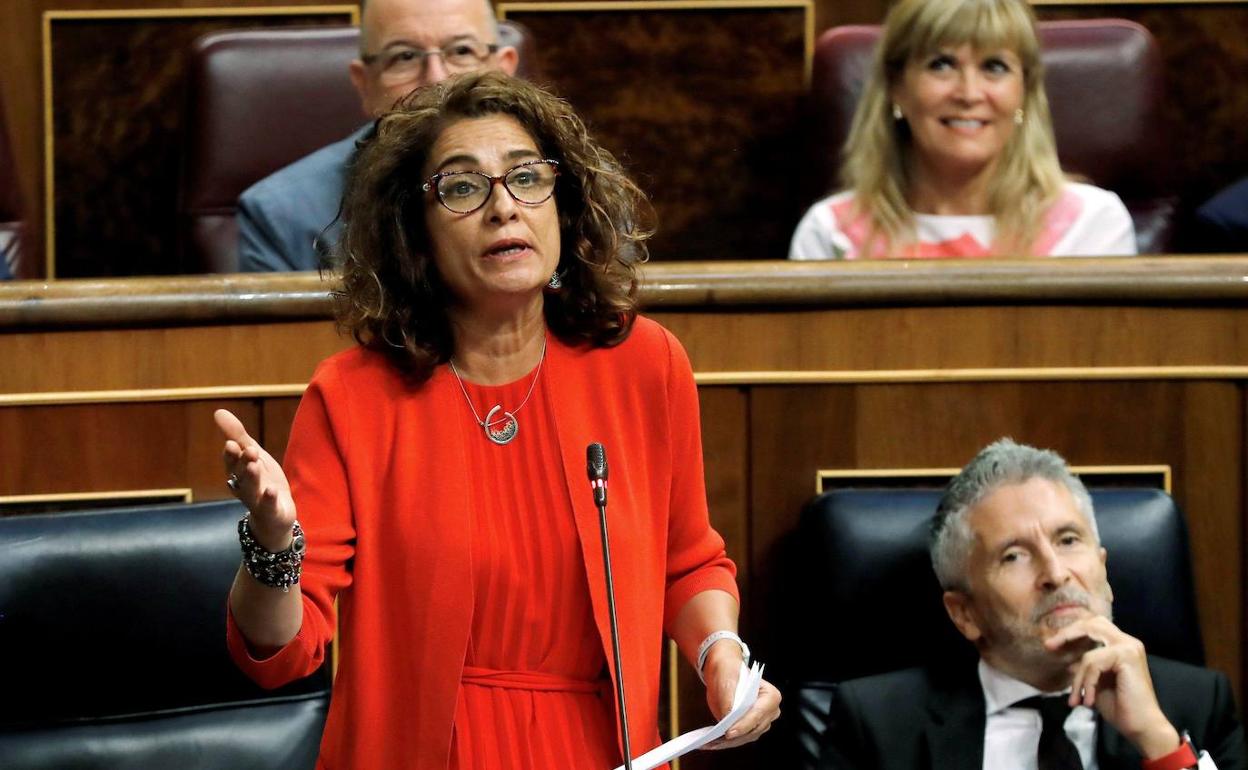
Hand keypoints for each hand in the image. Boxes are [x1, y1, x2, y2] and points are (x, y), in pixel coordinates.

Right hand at [213, 409, 296, 550]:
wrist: (276, 515)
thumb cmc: (262, 480)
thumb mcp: (253, 455)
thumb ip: (238, 435)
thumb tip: (218, 411)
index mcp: (238, 472)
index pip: (231, 462)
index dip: (231, 455)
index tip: (232, 443)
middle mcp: (244, 487)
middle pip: (241, 474)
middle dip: (242, 463)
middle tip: (249, 450)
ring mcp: (257, 500)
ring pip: (251, 490)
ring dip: (252, 478)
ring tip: (254, 466)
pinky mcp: (271, 511)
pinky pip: (268, 506)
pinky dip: (268, 499)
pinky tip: (271, 490)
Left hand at [701, 643, 781, 749]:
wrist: (727, 674)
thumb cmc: (731, 673)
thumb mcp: (728, 682)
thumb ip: (729, 700)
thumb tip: (726, 720)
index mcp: (771, 696)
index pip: (757, 714)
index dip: (743, 725)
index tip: (729, 732)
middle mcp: (771, 712)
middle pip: (753, 729)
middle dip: (734, 736)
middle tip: (715, 741)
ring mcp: (761, 722)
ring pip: (746, 737)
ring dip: (728, 743)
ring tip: (709, 744)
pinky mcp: (750, 729)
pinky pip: (740, 738)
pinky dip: (726, 742)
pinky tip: (711, 743)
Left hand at [1044, 615, 1179, 758]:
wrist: (1141, 726)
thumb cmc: (1120, 706)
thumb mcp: (1096, 682)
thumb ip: (1086, 667)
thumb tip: (1068, 659)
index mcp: (1121, 645)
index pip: (1093, 626)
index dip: (1071, 631)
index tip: (1051, 644)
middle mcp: (1127, 641)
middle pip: (1091, 625)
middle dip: (1067, 634)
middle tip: (1050, 647)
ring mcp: (1129, 647)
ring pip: (1088, 655)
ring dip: (1078, 679)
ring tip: (1076, 699)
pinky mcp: (1127, 656)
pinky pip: (1093, 665)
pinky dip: (1087, 684)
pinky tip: (1089, 701)